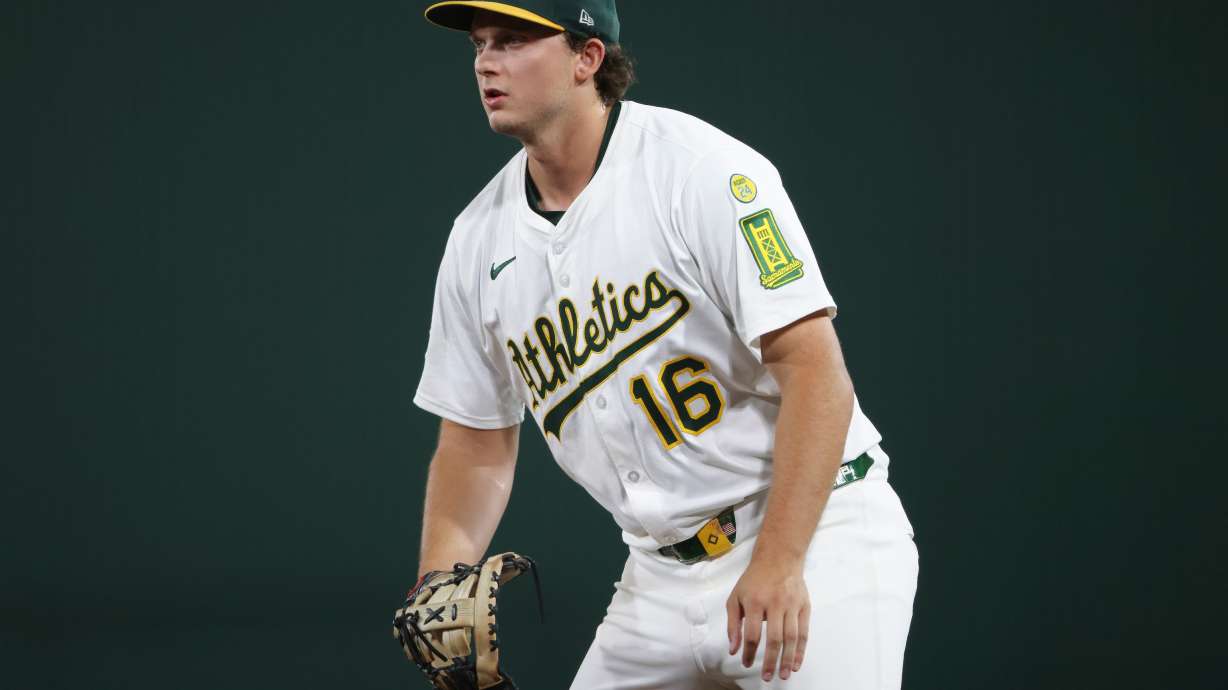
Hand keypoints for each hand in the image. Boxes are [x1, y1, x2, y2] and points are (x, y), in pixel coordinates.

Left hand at [725, 556, 809, 681]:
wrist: (778, 558)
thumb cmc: (754, 580)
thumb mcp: (736, 597)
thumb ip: (733, 624)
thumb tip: (734, 649)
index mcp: (755, 602)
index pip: (753, 633)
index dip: (750, 652)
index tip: (747, 663)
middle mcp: (775, 603)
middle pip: (775, 638)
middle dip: (771, 661)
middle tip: (767, 677)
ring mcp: (792, 605)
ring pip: (792, 637)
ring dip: (788, 658)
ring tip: (784, 674)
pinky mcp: (804, 606)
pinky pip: (804, 632)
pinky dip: (801, 649)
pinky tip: (796, 662)